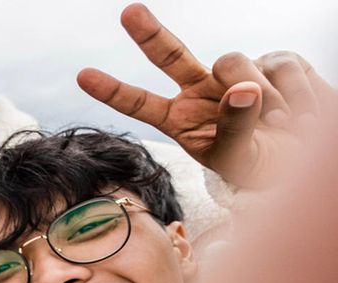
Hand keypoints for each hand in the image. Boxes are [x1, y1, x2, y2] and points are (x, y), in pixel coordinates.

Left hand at [76, 3, 332, 187]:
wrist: (304, 158)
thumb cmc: (261, 163)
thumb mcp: (239, 158)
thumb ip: (234, 128)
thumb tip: (242, 89)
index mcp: (180, 119)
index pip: (141, 103)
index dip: (113, 91)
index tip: (82, 76)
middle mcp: (200, 90)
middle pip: (171, 56)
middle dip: (149, 34)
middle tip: (128, 13)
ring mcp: (234, 73)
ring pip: (232, 63)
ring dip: (260, 96)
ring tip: (280, 125)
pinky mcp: (271, 61)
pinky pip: (278, 67)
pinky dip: (293, 96)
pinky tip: (301, 116)